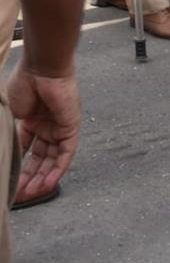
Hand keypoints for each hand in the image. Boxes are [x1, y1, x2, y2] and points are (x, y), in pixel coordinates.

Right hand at [7, 61, 80, 201]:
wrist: (41, 67)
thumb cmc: (23, 83)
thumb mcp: (12, 115)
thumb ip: (11, 136)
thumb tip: (5, 153)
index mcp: (31, 121)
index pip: (26, 150)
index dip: (19, 167)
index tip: (11, 184)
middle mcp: (47, 125)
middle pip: (40, 158)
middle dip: (30, 177)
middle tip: (21, 194)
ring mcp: (59, 126)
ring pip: (53, 158)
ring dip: (43, 177)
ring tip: (31, 193)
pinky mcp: (71, 126)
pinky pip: (66, 152)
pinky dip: (58, 169)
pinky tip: (48, 183)